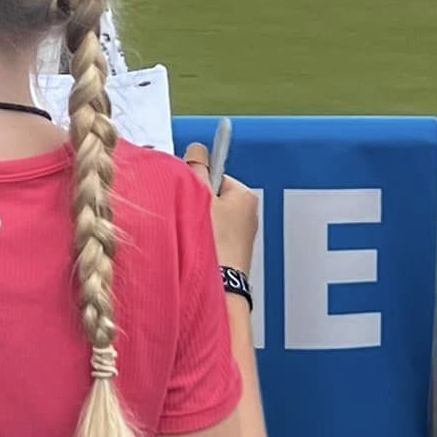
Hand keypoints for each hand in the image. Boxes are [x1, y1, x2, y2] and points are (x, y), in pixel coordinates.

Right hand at [183, 144, 258, 275]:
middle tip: (187, 215)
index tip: (188, 192)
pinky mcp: (232, 255)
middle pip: (211, 197)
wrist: (221, 287)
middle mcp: (248, 215)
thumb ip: (197, 168)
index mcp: (245, 196)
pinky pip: (212, 238)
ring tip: (191, 235)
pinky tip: (195, 249)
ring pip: (210, 219)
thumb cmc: (215, 241)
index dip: (196, 182)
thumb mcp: (201, 195)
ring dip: (197, 223)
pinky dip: (202, 241)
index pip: (214, 175)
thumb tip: (197, 149)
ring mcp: (241, 237)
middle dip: (196, 203)